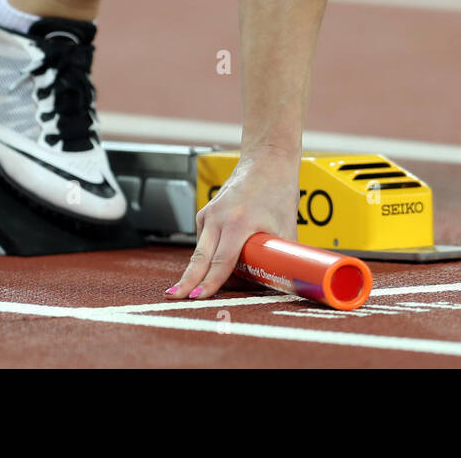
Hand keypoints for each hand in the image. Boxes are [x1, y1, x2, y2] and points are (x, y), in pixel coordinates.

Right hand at [165, 148, 298, 299]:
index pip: (222, 261)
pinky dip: (206, 255)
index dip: (210, 282)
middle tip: (173, 299)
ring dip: (195, 271)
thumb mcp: (286, 228)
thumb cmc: (279, 193)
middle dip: (187, 281)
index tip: (198, 297)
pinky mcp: (206, 213)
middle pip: (200, 258)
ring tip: (186, 291)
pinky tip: (210, 264)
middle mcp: (219, 217)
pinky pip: (204, 241)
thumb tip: (283, 283)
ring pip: (200, 250)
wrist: (266, 161)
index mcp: (239, 222)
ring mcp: (209, 213)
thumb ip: (282, 257)